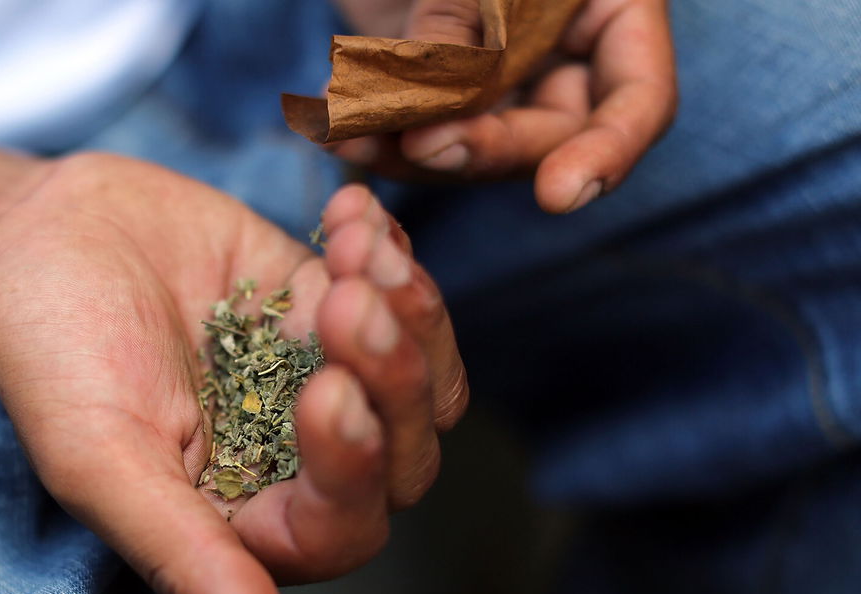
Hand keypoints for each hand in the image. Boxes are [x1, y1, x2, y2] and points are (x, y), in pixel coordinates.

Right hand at [0, 154, 466, 593]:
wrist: (36, 238)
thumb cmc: (49, 356)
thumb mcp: (102, 461)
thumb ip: (185, 560)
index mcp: (246, 522)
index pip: (341, 529)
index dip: (353, 467)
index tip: (324, 389)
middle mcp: (297, 462)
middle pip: (405, 452)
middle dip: (391, 376)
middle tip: (344, 301)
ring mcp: (323, 377)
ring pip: (423, 376)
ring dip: (409, 312)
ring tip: (354, 249)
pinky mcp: (329, 304)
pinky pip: (400, 294)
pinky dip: (391, 254)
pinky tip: (347, 214)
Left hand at [331, 0, 676, 212]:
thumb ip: (464, 34)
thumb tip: (433, 122)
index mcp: (615, 10)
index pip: (638, 103)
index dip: (605, 155)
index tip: (557, 196)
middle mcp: (569, 52)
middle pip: (545, 136)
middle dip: (478, 147)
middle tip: (418, 143)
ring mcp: (504, 74)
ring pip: (475, 145)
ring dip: (410, 153)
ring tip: (350, 140)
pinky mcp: (442, 87)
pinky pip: (421, 129)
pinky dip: (379, 134)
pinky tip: (334, 131)